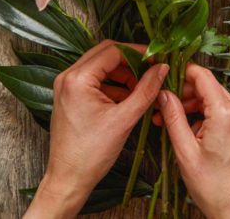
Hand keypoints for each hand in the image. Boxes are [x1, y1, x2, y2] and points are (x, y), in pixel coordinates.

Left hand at [24, 40, 168, 218]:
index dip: (139, 52)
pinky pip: (96, 80)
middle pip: (106, 54)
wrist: (68, 179)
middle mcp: (68, 77)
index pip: (113, 51)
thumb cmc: (91, 153)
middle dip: (132, 61)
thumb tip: (162, 69)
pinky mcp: (70, 96)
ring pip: (101, 67)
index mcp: (78, 79)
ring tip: (143, 87)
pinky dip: (114, 84)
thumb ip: (146, 90)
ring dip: (123, 73)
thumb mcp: (124, 119)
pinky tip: (130, 97)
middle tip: (152, 70)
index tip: (158, 60)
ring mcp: (67, 86)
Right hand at [158, 64, 229, 218]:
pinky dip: (201, 112)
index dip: (180, 71)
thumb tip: (163, 93)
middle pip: (206, 84)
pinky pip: (219, 108)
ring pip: (212, 96)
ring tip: (168, 119)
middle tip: (161, 105)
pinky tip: (186, 127)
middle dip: (182, 90)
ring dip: (190, 102)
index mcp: (225, 113)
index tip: (163, 76)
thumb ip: (173, 118)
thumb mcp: (185, 151)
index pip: (202, 75)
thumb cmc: (212, 186)